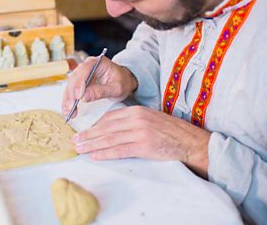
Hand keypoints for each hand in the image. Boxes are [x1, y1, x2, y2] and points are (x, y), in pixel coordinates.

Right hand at [62, 56, 137, 118]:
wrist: (123, 81)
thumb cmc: (122, 81)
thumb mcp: (116, 88)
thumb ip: (101, 92)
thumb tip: (84, 97)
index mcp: (97, 62)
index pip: (85, 69)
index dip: (80, 82)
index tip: (78, 96)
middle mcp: (86, 66)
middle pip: (74, 79)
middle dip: (71, 94)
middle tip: (71, 108)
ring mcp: (81, 74)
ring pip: (70, 86)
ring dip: (68, 100)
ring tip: (69, 112)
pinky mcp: (79, 83)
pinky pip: (71, 92)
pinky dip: (69, 101)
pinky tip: (67, 110)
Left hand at [72, 106, 210, 178]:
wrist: (191, 142)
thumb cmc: (172, 133)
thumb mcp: (150, 120)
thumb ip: (133, 122)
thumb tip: (113, 130)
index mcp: (137, 110)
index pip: (109, 117)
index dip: (95, 126)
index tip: (84, 132)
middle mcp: (136, 119)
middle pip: (106, 127)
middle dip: (88, 135)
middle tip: (74, 141)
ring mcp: (140, 132)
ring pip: (109, 138)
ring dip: (92, 145)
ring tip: (80, 149)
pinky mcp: (143, 145)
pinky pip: (119, 150)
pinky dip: (104, 153)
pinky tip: (95, 156)